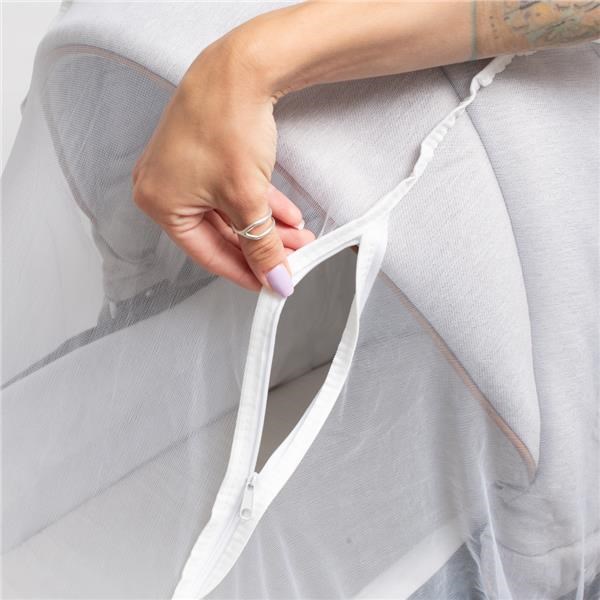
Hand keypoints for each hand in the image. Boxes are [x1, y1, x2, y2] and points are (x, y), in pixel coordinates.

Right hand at [132, 38, 313, 296]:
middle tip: (292, 260)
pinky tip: (288, 216)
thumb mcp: (247, 198)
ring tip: (298, 238)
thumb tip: (274, 279)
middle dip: (262, 246)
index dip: (245, 272)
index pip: (207, 253)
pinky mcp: (203, 155)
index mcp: (160, 203)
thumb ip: (261, 246)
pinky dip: (260, 204)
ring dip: (266, 227)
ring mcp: (184, 169)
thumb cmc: (228, 125)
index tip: (270, 284)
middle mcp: (164, 186)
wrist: (240, 68)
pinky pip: (232, 191)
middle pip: (222, 233)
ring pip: (231, 213)